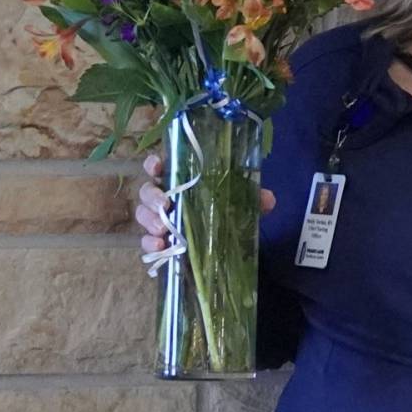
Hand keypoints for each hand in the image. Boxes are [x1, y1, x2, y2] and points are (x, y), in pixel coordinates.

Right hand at [136, 151, 275, 256]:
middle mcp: (166, 196)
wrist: (228, 238)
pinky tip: (161, 248)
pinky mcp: (158, 239)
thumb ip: (254, 198)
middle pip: (147, 191)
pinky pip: (146, 241)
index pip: (160, 166)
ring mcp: (159, 218)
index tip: (158, 167)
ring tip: (163, 231)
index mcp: (182, 180)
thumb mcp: (243, 201)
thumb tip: (267, 199)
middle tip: (164, 206)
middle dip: (152, 197)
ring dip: (149, 221)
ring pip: (143, 215)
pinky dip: (150, 244)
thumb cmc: (228, 209)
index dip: (154, 164)